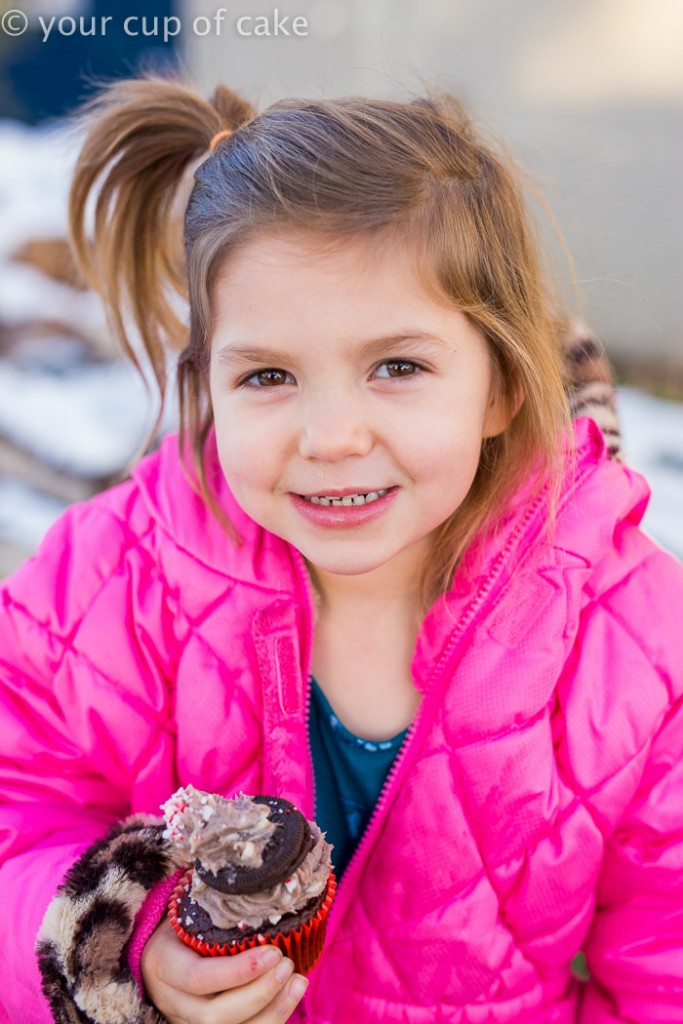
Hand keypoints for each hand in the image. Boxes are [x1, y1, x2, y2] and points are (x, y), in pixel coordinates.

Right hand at [141, 917, 308, 1022]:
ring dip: (271, 1012)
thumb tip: (258, 882)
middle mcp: (172, 1000)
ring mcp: (187, 1020)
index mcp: (162, 964)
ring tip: (298, 981)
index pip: (197, 979)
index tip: (273, 951)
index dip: (237, 972)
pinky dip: (270, 1019)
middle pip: (213, 1015)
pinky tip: (291, 995)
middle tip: (287, 964)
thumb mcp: (186, 909)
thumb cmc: (182, 921)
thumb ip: (213, 906)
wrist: (161, 949)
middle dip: (258, 993)